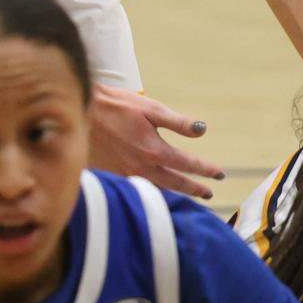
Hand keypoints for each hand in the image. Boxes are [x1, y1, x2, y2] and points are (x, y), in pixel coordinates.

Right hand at [89, 84, 225, 199]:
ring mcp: (128, 175)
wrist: (83, 112)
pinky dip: (152, 193)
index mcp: (155, 150)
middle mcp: (143, 168)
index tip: (219, 174)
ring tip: (186, 196)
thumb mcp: (151, 108)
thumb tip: (202, 130)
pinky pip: (139, 189)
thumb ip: (178, 122)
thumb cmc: (117, 106)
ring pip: (157, 190)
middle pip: (175, 184)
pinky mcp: (115, 175)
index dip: (206, 170)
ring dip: (175, 194)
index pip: (187, 165)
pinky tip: (155, 191)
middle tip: (208, 193)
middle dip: (194, 189)